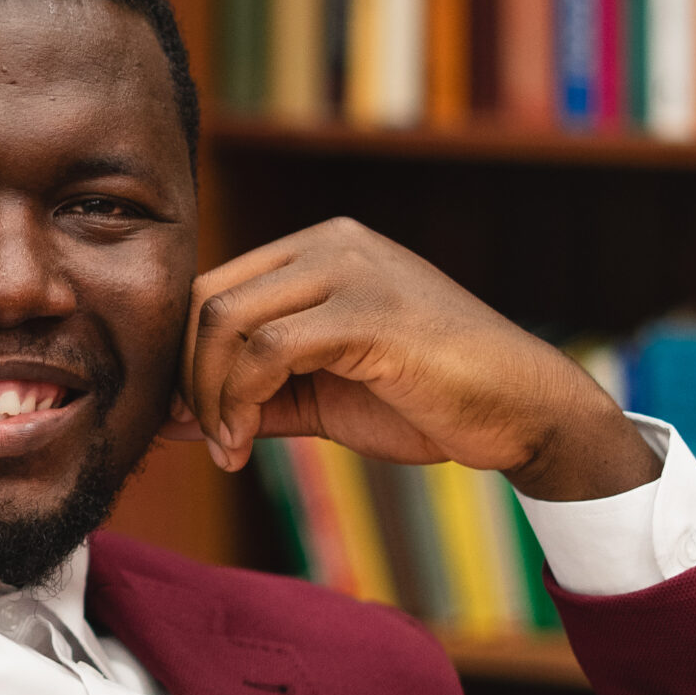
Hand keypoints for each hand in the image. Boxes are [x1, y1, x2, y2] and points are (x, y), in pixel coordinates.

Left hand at [162, 219, 660, 500]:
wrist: (524, 412)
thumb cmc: (430, 402)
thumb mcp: (322, 396)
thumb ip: (252, 398)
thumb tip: (172, 420)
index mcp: (321, 251)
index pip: (215, 288)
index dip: (186, 358)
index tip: (191, 421)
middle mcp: (332, 245)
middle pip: (209, 299)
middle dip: (188, 378)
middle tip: (205, 440)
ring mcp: (353, 271)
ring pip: (229, 321)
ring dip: (211, 398)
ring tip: (228, 449)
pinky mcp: (370, 313)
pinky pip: (268, 348)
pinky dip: (239, 401)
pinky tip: (245, 444)